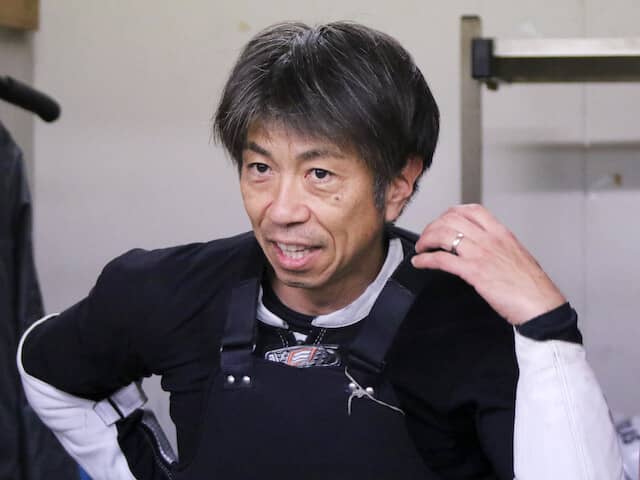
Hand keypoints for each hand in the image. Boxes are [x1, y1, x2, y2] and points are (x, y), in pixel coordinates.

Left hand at [411, 204, 565, 325]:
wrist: (541, 305)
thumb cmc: (533, 287)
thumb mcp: (517, 257)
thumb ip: (499, 249)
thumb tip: (485, 250)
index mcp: (502, 234)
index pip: (472, 210)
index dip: (451, 213)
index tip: (442, 220)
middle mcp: (490, 239)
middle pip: (452, 219)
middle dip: (433, 226)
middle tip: (426, 237)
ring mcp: (481, 254)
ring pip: (444, 234)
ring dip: (426, 240)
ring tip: (421, 248)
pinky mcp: (474, 272)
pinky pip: (442, 259)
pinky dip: (426, 259)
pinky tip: (419, 262)